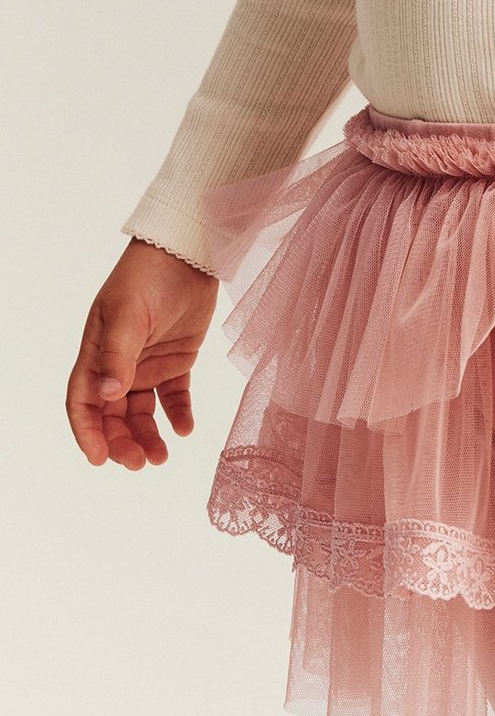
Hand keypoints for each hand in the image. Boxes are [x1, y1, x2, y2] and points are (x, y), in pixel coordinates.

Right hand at [66, 238, 218, 470]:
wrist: (189, 252)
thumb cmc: (149, 276)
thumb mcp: (128, 314)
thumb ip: (118, 355)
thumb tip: (108, 396)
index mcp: (97, 353)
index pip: (83, 402)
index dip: (88, 432)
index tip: (100, 459)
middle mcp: (118, 363)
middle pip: (113, 415)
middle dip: (122, 442)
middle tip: (141, 463)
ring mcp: (148, 363)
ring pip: (142, 412)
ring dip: (148, 436)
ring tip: (161, 457)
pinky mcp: (177, 360)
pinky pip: (174, 397)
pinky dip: (178, 415)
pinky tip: (185, 429)